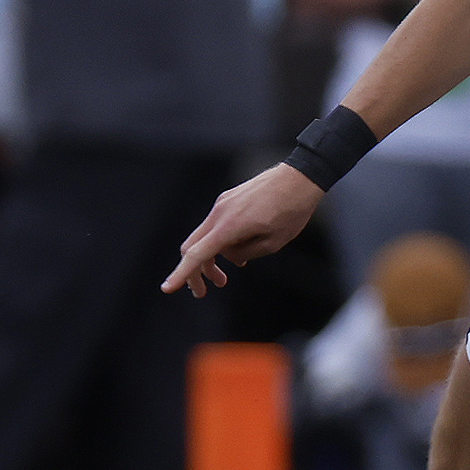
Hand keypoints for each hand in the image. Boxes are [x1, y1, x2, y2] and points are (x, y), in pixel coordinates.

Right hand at [163, 162, 328, 296]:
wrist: (301, 177)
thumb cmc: (291, 210)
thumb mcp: (272, 243)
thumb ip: (245, 253)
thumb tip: (230, 256)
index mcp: (228, 227)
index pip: (196, 255)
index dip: (180, 274)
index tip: (167, 289)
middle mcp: (219, 213)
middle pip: (192, 247)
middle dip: (195, 272)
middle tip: (204, 292)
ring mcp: (223, 204)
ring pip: (205, 236)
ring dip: (211, 259)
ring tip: (224, 277)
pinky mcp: (230, 199)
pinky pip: (217, 225)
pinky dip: (220, 242)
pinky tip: (239, 253)